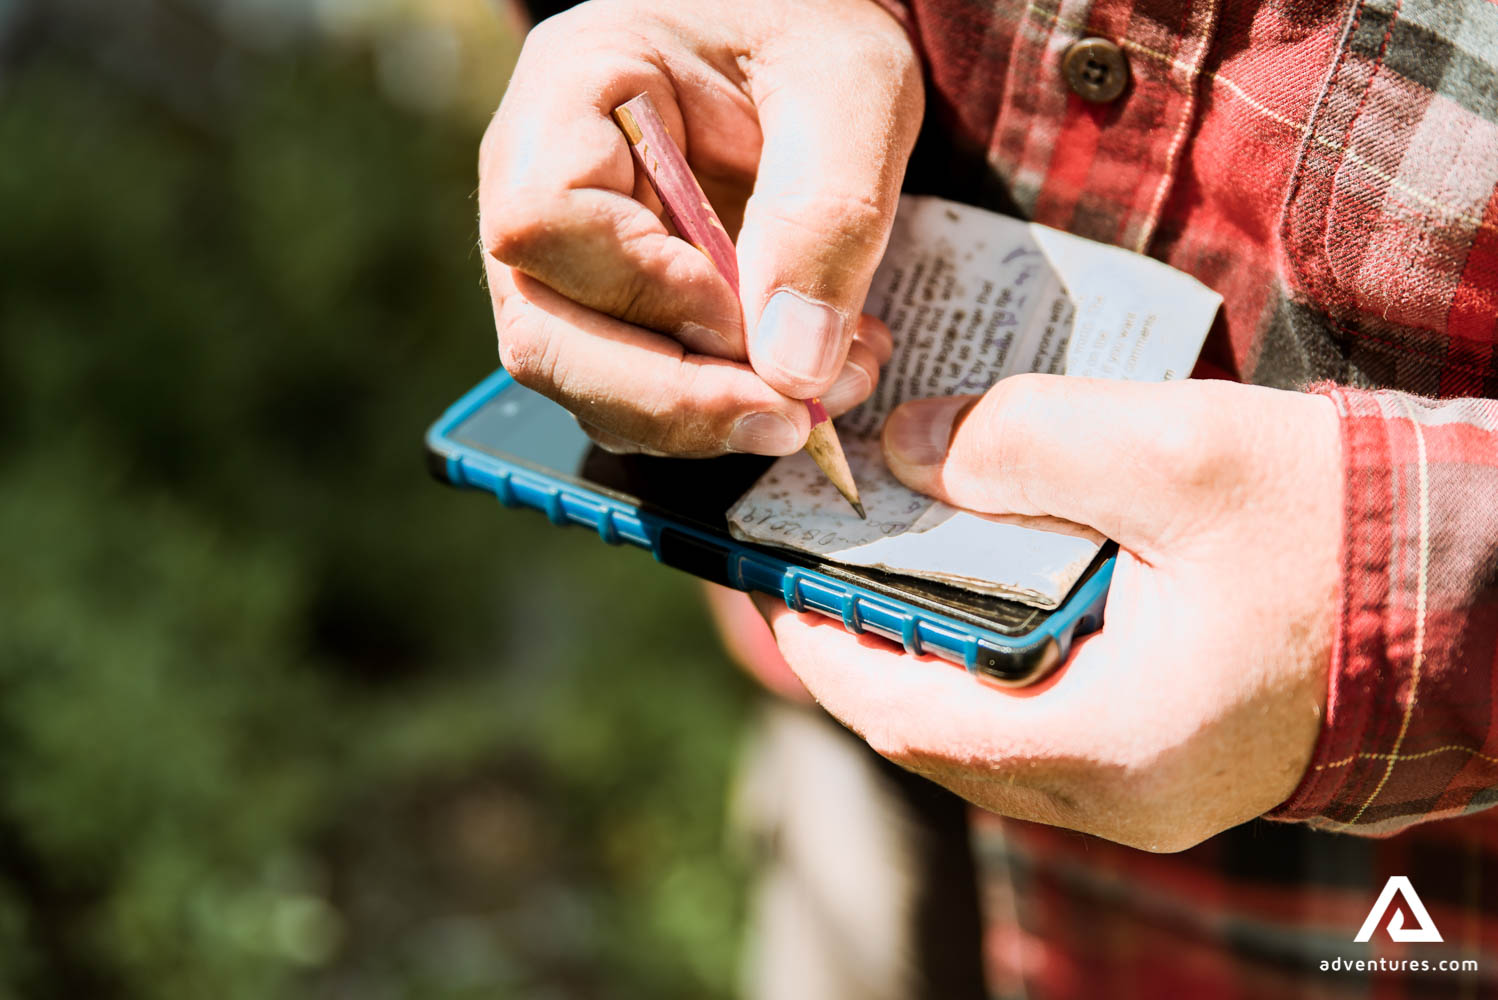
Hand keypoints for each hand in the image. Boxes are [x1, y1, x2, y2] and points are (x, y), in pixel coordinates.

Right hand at [479, 0, 921, 455]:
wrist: (799, 48)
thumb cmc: (810, 32)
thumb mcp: (850, 86)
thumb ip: (828, 212)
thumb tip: (791, 366)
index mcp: (570, 89)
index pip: (547, 220)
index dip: (645, 289)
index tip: (747, 316)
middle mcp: (536, 182)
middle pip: (543, 334)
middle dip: (672, 400)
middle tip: (792, 417)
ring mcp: (565, 260)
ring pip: (585, 386)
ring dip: (705, 419)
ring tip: (825, 390)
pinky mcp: (611, 312)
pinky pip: (635, 397)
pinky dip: (717, 415)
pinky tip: (801, 380)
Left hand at [754, 375, 1342, 850]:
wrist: (1483, 582)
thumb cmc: (1345, 525)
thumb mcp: (1177, 456)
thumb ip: (1022, 444)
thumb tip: (902, 451)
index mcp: (1110, 744)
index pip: (906, 717)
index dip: (823, 646)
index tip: (778, 578)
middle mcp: (1122, 795)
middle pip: (938, 733)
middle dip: (867, 646)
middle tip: (823, 560)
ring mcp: (1150, 788)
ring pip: (988, 735)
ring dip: (930, 652)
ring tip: (890, 562)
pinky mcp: (1172, 756)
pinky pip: (1045, 723)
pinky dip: (994, 660)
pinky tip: (985, 586)